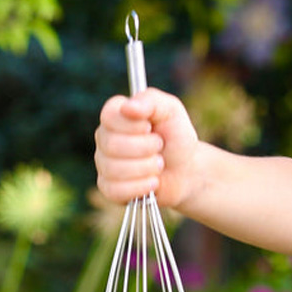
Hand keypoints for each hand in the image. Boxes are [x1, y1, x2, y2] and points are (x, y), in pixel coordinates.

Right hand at [94, 88, 198, 207]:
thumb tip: (128, 107)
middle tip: (160, 147)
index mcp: (115, 116)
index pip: (109, 117)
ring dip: (146, 168)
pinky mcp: (109, 188)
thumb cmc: (176, 137)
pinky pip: (115, 190)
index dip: (134, 125)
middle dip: (146, 148)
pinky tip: (153, 182)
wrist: (186, 170)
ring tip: (159, 164)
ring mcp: (104, 163)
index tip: (151, 127)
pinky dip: (141, 187)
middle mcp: (104, 138)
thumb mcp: (171, 111)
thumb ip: (151, 101)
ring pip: (114, 169)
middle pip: (112, 145)